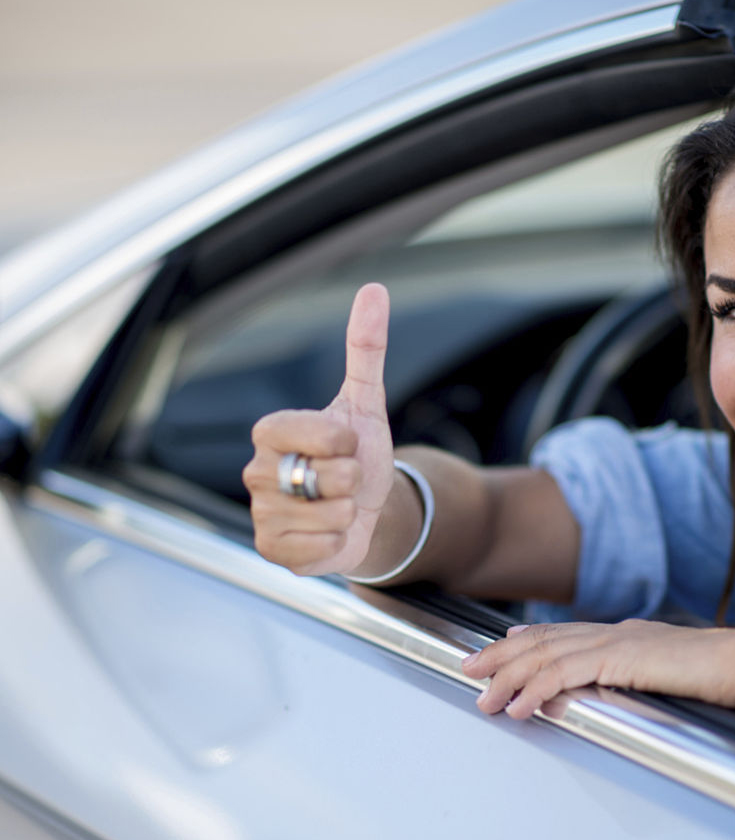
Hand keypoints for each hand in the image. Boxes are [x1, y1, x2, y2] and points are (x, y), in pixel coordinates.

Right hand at [242, 283, 396, 575]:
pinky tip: (331, 532)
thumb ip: (366, 347)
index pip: (312, 432)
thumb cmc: (358, 452)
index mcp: (271, 432)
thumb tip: (373, 290)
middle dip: (353, 478)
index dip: (343, 440)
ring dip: (348, 511)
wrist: (365, 508)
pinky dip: (337, 541)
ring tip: (339, 505)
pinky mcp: (271, 550)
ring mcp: (261, 512)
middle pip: (328, 477)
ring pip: (327, 514)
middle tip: (345, 478)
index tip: (348, 441)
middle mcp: (257, 471)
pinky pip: (317, 549)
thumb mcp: (366, 400)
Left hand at [461, 619, 734, 718]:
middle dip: (502, 655)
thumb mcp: (672, 670)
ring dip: (509, 678)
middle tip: (471, 668)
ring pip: (545, 656)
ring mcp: (615, 642)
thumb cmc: (721, 672)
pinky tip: (519, 707)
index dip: (529, 635)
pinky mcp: (618, 660)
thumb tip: (623, 681)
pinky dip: (536, 691)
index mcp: (626, 633)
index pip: (565, 631)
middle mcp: (614, 631)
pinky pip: (564, 676)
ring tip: (484, 697)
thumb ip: (641, 671)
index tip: (505, 639)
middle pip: (544, 639)